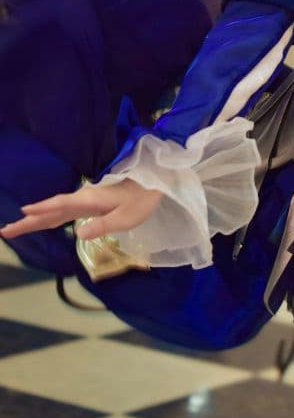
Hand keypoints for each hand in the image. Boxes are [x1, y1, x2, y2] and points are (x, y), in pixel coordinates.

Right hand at [0, 178, 162, 241]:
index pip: (60, 207)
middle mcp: (84, 198)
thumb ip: (102, 226)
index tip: (21, 214)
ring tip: (18, 225)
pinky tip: (46, 220)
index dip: (41, 210)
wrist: (154, 183)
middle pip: (52, 210)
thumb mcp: (125, 218)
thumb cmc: (142, 201)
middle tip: (5, 229)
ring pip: (56, 210)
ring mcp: (86, 199)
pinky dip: (50, 215)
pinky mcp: (91, 202)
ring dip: (37, 217)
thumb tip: (77, 234)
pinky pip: (65, 210)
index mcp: (89, 200)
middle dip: (29, 220)